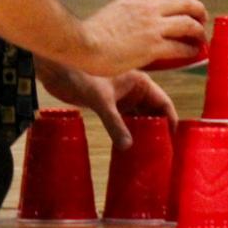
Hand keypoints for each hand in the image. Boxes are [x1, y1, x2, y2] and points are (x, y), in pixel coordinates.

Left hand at [34, 65, 176, 146]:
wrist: (54, 70)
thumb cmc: (78, 75)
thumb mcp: (99, 100)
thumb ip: (113, 122)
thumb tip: (126, 146)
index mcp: (139, 81)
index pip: (164, 104)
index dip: (171, 122)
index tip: (173, 143)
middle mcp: (134, 90)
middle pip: (154, 114)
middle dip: (159, 132)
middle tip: (163, 155)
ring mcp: (122, 98)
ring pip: (140, 119)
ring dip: (144, 135)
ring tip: (149, 157)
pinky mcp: (109, 105)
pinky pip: (126, 122)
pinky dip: (130, 133)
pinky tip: (130, 149)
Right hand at [80, 0, 207, 75]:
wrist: (84, 44)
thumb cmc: (94, 31)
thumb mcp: (117, 9)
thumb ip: (131, 11)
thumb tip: (140, 20)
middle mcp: (150, 8)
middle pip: (187, 2)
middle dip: (200, 10)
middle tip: (200, 18)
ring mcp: (153, 27)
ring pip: (189, 24)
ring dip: (200, 30)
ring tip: (200, 36)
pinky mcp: (153, 48)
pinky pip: (182, 47)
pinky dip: (192, 50)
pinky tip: (194, 53)